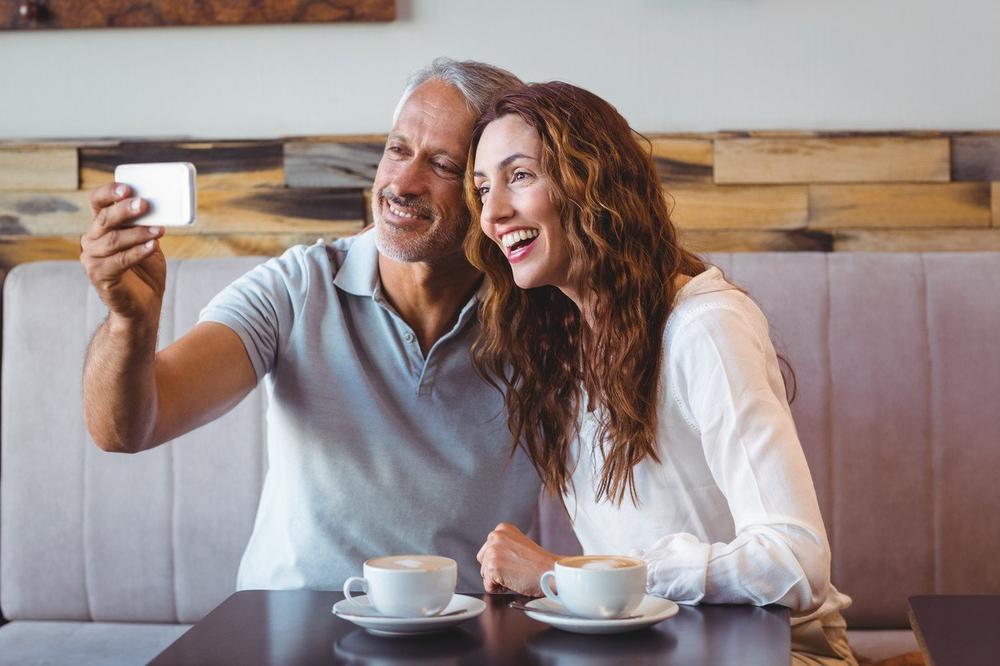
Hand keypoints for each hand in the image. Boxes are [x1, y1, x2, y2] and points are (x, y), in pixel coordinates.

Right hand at [80, 183, 166, 327]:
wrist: (143, 305)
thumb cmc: (145, 271)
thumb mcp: (148, 241)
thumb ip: (148, 225)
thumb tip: (160, 206)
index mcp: (101, 227)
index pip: (98, 202)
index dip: (109, 192)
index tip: (127, 187)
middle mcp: (91, 240)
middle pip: (105, 219)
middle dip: (126, 210)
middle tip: (145, 204)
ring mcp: (92, 259)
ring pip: (114, 240)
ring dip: (138, 233)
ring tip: (160, 230)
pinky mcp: (99, 276)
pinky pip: (119, 261)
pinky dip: (137, 252)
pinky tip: (152, 246)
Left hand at [477, 522, 559, 595]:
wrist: (550, 571)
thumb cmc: (539, 563)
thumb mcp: (519, 544)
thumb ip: (503, 546)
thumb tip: (490, 558)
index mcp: (502, 529)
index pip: (488, 550)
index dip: (501, 561)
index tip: (514, 561)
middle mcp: (495, 536)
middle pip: (483, 561)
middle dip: (496, 570)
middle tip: (515, 570)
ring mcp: (493, 551)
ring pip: (485, 574)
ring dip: (498, 579)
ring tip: (516, 575)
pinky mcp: (493, 567)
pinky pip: (488, 585)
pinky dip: (499, 588)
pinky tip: (513, 581)